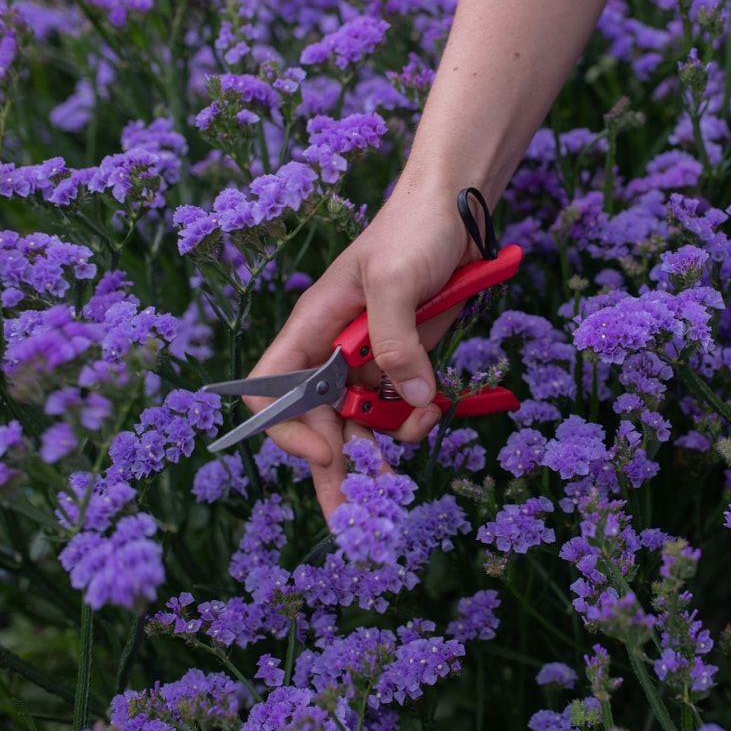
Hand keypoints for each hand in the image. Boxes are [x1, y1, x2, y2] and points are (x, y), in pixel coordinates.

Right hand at [245, 183, 478, 519]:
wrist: (459, 211)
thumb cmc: (413, 229)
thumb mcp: (396, 280)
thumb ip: (396, 341)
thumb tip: (411, 401)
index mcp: (312, 328)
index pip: (272, 390)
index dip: (287, 429)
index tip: (327, 450)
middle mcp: (334, 351)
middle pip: (317, 423)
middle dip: (333, 470)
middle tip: (352, 519)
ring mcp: (371, 360)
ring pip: (361, 425)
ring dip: (381, 447)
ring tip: (407, 455)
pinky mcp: (406, 363)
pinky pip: (400, 409)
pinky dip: (413, 422)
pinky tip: (431, 414)